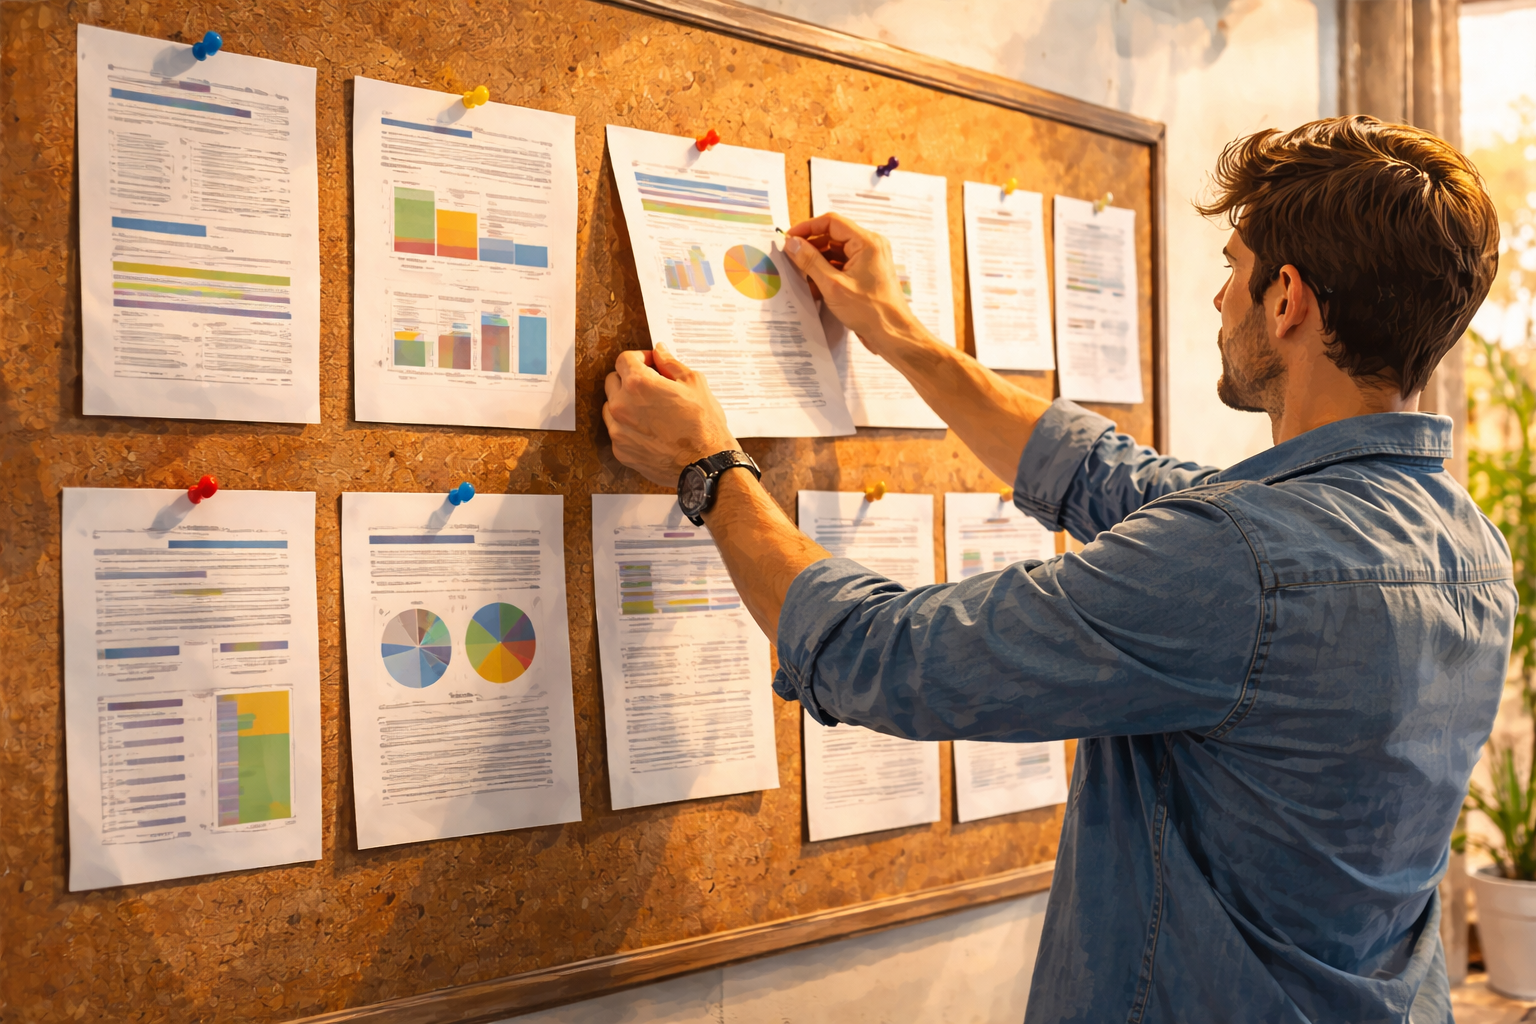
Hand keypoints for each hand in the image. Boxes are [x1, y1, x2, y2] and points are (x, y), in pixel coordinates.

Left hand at [603, 343, 738, 486]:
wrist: (705, 464)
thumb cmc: (704, 426)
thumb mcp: (694, 384)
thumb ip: (670, 364)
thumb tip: (660, 352)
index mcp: (638, 384)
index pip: (624, 359)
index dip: (639, 358)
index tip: (649, 364)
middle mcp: (622, 406)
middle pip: (613, 381)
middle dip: (630, 379)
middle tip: (651, 386)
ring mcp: (619, 430)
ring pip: (611, 407)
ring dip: (626, 404)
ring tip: (651, 411)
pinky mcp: (621, 451)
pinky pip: (618, 431)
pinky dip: (629, 428)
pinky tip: (650, 431)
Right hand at [782, 213, 924, 353]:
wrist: (891, 333)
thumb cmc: (870, 311)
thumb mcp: (833, 285)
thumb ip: (810, 261)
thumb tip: (792, 244)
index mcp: (866, 242)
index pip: (831, 222)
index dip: (807, 228)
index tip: (789, 238)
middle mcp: (870, 247)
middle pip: (833, 236)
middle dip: (811, 247)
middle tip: (791, 258)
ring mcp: (869, 260)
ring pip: (836, 253)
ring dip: (817, 262)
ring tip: (801, 275)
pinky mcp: (866, 274)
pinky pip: (842, 266)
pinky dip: (827, 273)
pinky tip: (814, 287)